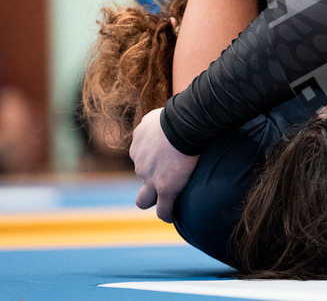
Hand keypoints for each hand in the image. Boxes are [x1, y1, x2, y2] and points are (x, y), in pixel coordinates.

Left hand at [129, 107, 198, 222]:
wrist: (182, 125)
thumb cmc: (175, 115)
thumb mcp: (155, 116)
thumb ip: (151, 124)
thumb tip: (158, 122)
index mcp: (137, 145)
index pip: (141, 157)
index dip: (153, 159)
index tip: (166, 157)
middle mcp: (139, 163)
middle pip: (142, 176)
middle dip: (152, 177)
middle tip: (172, 174)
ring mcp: (151, 178)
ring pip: (144, 199)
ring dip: (153, 200)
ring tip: (166, 201)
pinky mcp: (166, 189)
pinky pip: (163, 209)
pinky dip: (167, 214)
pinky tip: (173, 216)